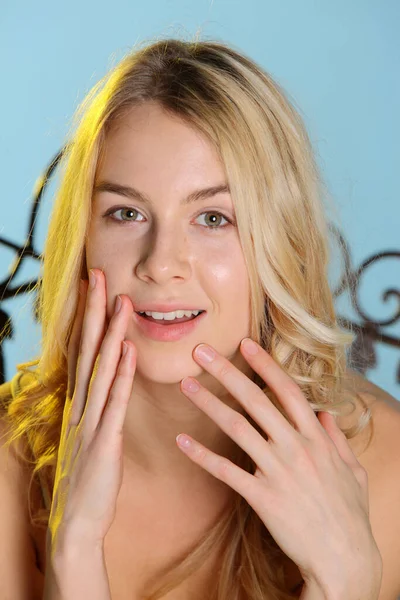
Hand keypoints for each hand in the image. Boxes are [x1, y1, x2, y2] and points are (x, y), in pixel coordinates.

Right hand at [47, 269, 136, 557]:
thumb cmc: (88, 476)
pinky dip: (122, 375)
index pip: (82, 351)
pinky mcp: (104, 441)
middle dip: (94, 311)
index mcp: (79, 402)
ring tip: (121, 301)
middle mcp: (80, 405)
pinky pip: (114, 402)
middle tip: (99, 275)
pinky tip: (129, 351)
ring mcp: (90, 422)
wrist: (77, 521)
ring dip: (111, 334)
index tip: (92, 287)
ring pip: (102, 369)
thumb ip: (98, 404)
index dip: (86, 318)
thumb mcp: (89, 433)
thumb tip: (110, 376)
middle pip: (87, 349)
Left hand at [176, 338, 380, 591]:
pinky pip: (226, 471)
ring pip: (237, 428)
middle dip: (226, 372)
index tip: (244, 344)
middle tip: (200, 352)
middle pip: (255, 400)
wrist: (345, 559)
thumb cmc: (349, 514)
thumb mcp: (352, 470)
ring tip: (185, 385)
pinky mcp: (263, 497)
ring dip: (208, 404)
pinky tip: (181, 441)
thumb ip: (337, 439)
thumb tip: (325, 414)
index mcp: (316, 438)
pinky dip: (202, 455)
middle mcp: (296, 447)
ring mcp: (278, 471)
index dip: (264, 364)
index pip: (287, 390)